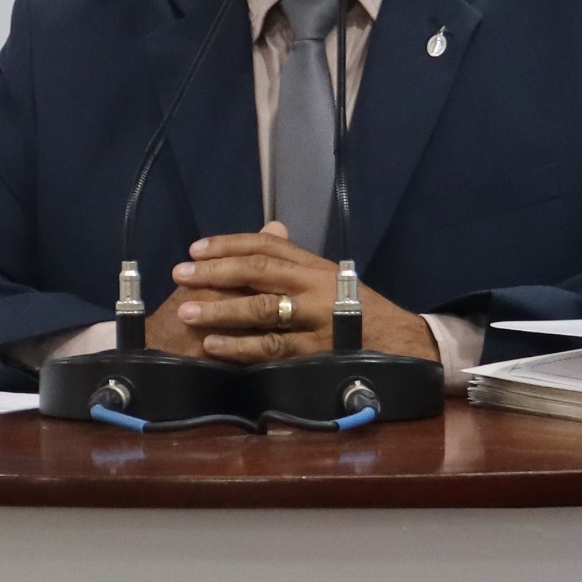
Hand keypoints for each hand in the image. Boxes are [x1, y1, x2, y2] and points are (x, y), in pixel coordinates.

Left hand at [149, 223, 439, 364]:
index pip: (266, 245)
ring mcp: (314, 320)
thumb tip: (271, 229)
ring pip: (262, 310)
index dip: (228, 244)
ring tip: (188, 313)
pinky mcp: (314, 352)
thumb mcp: (331, 277)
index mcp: (314, 265)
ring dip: (221, 311)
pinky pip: (271, 348)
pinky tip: (215, 348)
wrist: (400, 343)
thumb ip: (296, 258)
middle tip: (180, 274)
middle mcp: (313, 286)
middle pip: (258, 272)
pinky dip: (240, 348)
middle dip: (215, 273)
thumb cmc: (358, 310)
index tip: (196, 249)